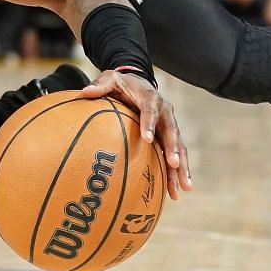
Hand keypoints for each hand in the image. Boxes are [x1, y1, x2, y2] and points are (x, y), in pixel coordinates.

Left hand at [80, 68, 192, 199]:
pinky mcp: (169, 136)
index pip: (151, 109)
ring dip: (182, 167)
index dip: (150, 124)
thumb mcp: (110, 79)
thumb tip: (85, 92)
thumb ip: (100, 85)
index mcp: (150, 97)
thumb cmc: (123, 83)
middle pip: (172, 131)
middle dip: (173, 148)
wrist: (138, 82)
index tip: (148, 139)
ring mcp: (169, 125)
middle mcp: (165, 111)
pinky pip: (175, 154)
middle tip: (174, 165)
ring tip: (184, 187)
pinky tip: (175, 192)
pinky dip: (177, 173)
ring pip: (179, 146)